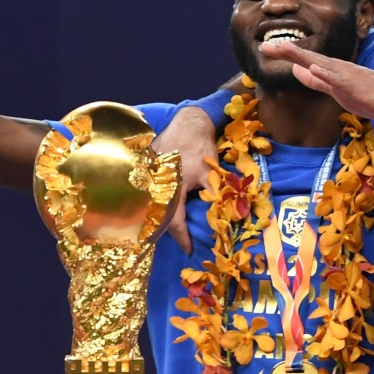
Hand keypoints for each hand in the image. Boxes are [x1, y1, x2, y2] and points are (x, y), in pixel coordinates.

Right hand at [152, 107, 218, 253]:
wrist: (187, 123)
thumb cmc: (199, 148)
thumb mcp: (210, 173)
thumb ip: (215, 194)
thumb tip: (227, 214)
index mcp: (171, 190)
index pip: (175, 222)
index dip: (183, 238)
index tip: (189, 249)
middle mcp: (155, 187)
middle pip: (159, 217)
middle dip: (169, 232)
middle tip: (181, 241)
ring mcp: (148, 179)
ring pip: (151, 207)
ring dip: (160, 220)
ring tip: (171, 229)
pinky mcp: (146, 171)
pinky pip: (147, 194)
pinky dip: (154, 205)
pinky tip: (160, 209)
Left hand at [259, 41, 373, 121]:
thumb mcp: (340, 92)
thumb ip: (319, 83)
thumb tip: (298, 72)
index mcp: (333, 72)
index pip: (305, 61)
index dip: (286, 55)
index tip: (265, 48)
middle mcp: (340, 70)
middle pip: (310, 59)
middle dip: (287, 52)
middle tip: (265, 45)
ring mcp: (350, 77)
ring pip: (322, 65)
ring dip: (303, 57)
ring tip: (284, 49)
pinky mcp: (360, 88)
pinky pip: (341, 81)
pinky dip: (327, 74)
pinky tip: (314, 69)